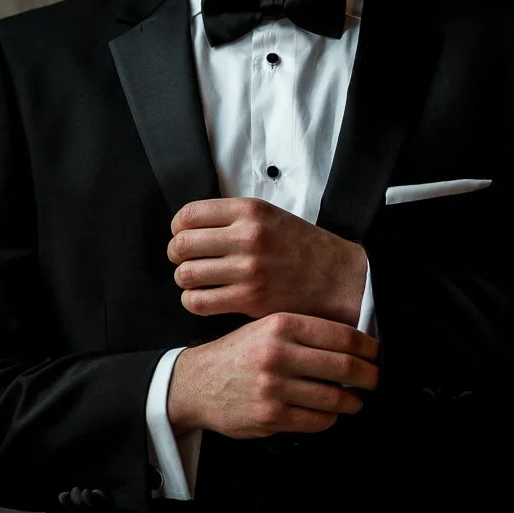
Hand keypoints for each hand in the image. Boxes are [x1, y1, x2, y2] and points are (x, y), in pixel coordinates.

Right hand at [166, 311, 379, 439]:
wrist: (196, 383)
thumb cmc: (238, 354)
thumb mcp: (265, 328)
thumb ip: (304, 332)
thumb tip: (355, 345)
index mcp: (281, 325)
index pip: (342, 335)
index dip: (368, 347)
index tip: (377, 354)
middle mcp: (277, 353)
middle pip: (345, 366)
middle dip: (370, 376)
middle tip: (376, 379)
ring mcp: (273, 387)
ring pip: (335, 397)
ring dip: (353, 401)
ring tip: (355, 399)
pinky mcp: (270, 416)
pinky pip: (317, 420)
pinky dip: (330, 418)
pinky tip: (329, 413)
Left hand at [167, 196, 368, 325]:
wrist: (337, 277)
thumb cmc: (301, 247)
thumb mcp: (269, 216)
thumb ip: (233, 218)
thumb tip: (190, 227)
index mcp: (250, 211)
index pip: (189, 214)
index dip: (178, 227)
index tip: (183, 235)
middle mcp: (247, 237)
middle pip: (182, 245)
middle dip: (176, 255)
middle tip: (183, 260)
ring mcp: (248, 269)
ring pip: (186, 275)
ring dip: (185, 279)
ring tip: (196, 280)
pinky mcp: (249, 299)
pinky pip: (199, 301)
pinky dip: (193, 301)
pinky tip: (204, 298)